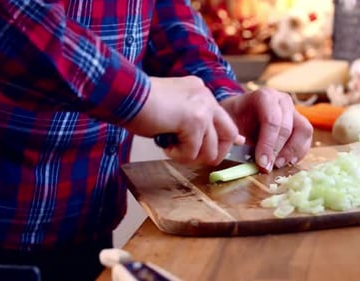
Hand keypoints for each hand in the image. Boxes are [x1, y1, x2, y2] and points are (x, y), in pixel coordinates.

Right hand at [125, 76, 242, 164]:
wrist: (124, 94)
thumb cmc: (137, 103)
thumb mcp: (171, 109)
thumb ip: (188, 120)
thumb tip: (201, 141)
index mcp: (200, 92)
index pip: (224, 118)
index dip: (227, 137)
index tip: (235, 144)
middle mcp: (205, 97)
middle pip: (230, 133)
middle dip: (216, 152)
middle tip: (194, 157)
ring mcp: (202, 109)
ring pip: (210, 149)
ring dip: (189, 155)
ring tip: (170, 146)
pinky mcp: (194, 121)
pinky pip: (192, 153)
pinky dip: (176, 155)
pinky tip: (164, 143)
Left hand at [220, 87, 312, 171]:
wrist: (238, 113)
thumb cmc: (233, 119)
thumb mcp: (228, 125)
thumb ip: (235, 138)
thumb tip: (247, 155)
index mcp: (264, 96)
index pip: (271, 120)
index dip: (268, 144)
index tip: (261, 163)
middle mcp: (282, 100)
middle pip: (287, 127)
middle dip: (277, 150)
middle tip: (267, 167)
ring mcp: (293, 111)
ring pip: (303, 130)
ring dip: (292, 151)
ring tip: (277, 165)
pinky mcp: (299, 123)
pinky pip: (306, 138)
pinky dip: (299, 152)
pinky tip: (286, 163)